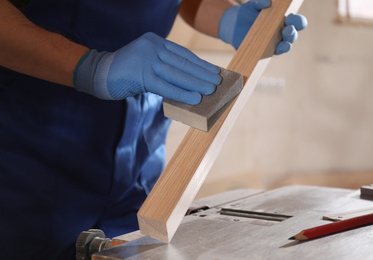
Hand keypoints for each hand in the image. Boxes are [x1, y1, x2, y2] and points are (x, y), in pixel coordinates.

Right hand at [73, 32, 220, 104]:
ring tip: (211, 91)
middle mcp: (153, 46)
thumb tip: (189, 83)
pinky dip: (182, 93)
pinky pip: (166, 86)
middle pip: (184, 63)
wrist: (98, 73)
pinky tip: (195, 98)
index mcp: (155, 41)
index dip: (201, 64)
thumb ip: (164, 68)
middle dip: (203, 74)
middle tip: (218, 82)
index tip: (214, 72)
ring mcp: (147, 58)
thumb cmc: (125, 72)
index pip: (183, 54)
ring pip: (178, 74)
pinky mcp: (141, 74)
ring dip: (197, 84)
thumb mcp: (147, 64)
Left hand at [218, 0, 306, 53]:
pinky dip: (275, 52)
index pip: (296, 21)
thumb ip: (259, 2)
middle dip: (292, 33)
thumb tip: (267, 2)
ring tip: (284, 43)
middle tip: (287, 29)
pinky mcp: (265, 51)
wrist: (233, 26)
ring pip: (285, 46)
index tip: (292, 18)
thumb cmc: (247, 12)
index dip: (298, 20)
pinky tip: (276, 49)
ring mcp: (274, 43)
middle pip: (292, 34)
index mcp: (283, 19)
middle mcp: (281, 32)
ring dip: (287, 45)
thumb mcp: (252, 5)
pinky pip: (273, 54)